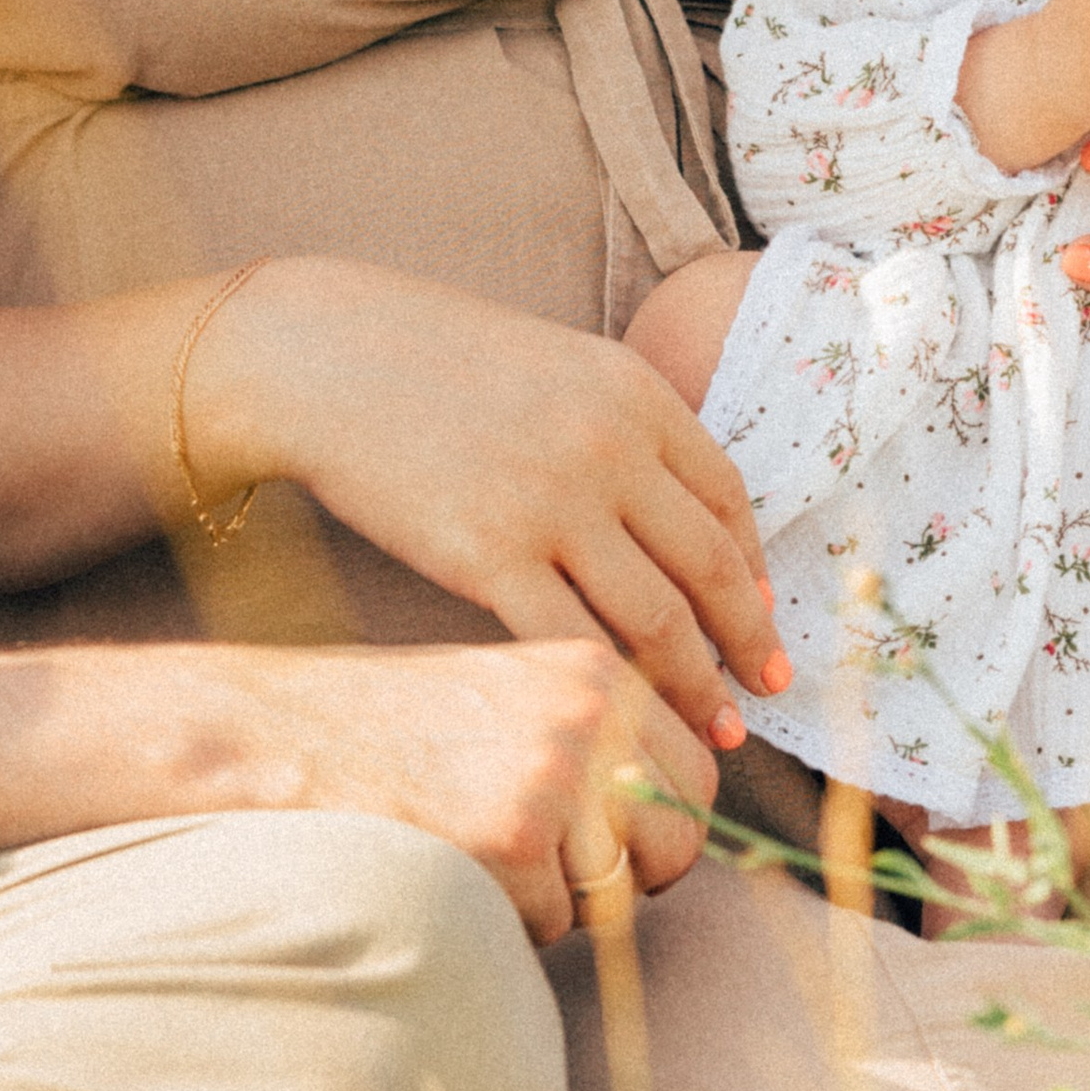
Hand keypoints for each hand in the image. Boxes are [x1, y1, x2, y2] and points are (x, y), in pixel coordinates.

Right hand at [190, 262, 783, 752]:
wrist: (324, 357)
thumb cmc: (429, 361)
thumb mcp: (554, 367)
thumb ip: (620, 430)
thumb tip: (679, 521)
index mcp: (633, 391)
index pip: (727, 498)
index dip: (753, 569)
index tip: (762, 618)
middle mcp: (609, 445)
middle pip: (708, 567)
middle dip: (746, 641)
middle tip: (766, 693)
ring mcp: (551, 503)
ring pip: (657, 620)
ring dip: (696, 686)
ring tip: (714, 732)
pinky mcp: (487, 556)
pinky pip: (571, 641)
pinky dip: (612, 694)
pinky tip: (623, 726)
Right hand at [251, 639, 716, 944]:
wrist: (274, 735)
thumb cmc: (385, 725)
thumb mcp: (507, 697)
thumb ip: (592, 740)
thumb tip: (670, 816)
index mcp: (594, 670)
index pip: (695, 775)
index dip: (665, 830)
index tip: (628, 851)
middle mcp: (588, 713)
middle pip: (675, 841)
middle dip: (630, 879)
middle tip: (562, 879)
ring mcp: (554, 774)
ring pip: (609, 892)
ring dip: (555, 901)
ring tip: (477, 851)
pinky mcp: (513, 838)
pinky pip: (549, 925)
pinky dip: (504, 919)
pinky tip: (447, 865)